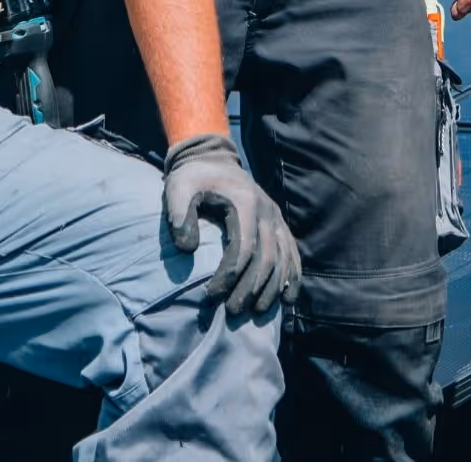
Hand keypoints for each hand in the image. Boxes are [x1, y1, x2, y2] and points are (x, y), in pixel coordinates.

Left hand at [163, 134, 299, 314]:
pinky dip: (292, 278)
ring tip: (256, 312)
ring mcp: (276, 218)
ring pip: (282, 260)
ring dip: (271, 289)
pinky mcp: (279, 225)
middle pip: (265, 259)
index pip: (243, 248)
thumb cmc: (192, 178)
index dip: (229, 276)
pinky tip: (287, 299)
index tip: (211, 295)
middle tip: (232, 311)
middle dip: (250, 288)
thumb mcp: (178, 188)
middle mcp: (267, 212)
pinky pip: (292, 254)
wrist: (213, 159)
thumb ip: (179, 215)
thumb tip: (187, 249)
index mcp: (245, 203)